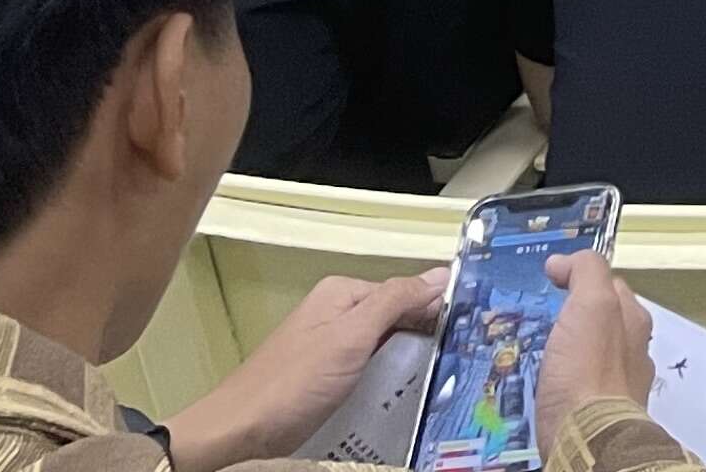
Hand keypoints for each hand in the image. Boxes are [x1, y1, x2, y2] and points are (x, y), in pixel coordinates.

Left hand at [167, 267, 447, 467]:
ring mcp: (330, 347)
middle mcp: (337, 314)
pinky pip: (368, 371)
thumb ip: (396, 300)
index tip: (468, 336)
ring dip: (407, 365)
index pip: (407, 291)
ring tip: (435, 385)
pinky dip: (386, 383)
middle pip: (398, 319)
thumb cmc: (292, 384)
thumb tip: (442, 273)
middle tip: (457, 365)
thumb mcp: (350, 337)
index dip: (438, 312)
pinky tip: (400, 399)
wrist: (237, 433)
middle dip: (425, 338)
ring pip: (385, 348)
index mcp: (343, 294)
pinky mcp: (326, 378)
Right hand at [536, 251, 653, 428]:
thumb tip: (563, 261)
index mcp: (634, 322)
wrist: (588, 437)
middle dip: (576, 318)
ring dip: (568, 351)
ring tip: (538, 353)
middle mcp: (633, 352)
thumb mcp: (591, 304)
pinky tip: (545, 386)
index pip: (611, 287)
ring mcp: (618, 386)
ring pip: (590, 358)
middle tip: (542, 319)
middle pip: (602, 323)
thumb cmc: (589, 368)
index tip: (552, 281)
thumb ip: (586, 273)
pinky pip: (579, 388)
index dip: (582, 279)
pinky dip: (564, 382)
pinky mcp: (598, 415)